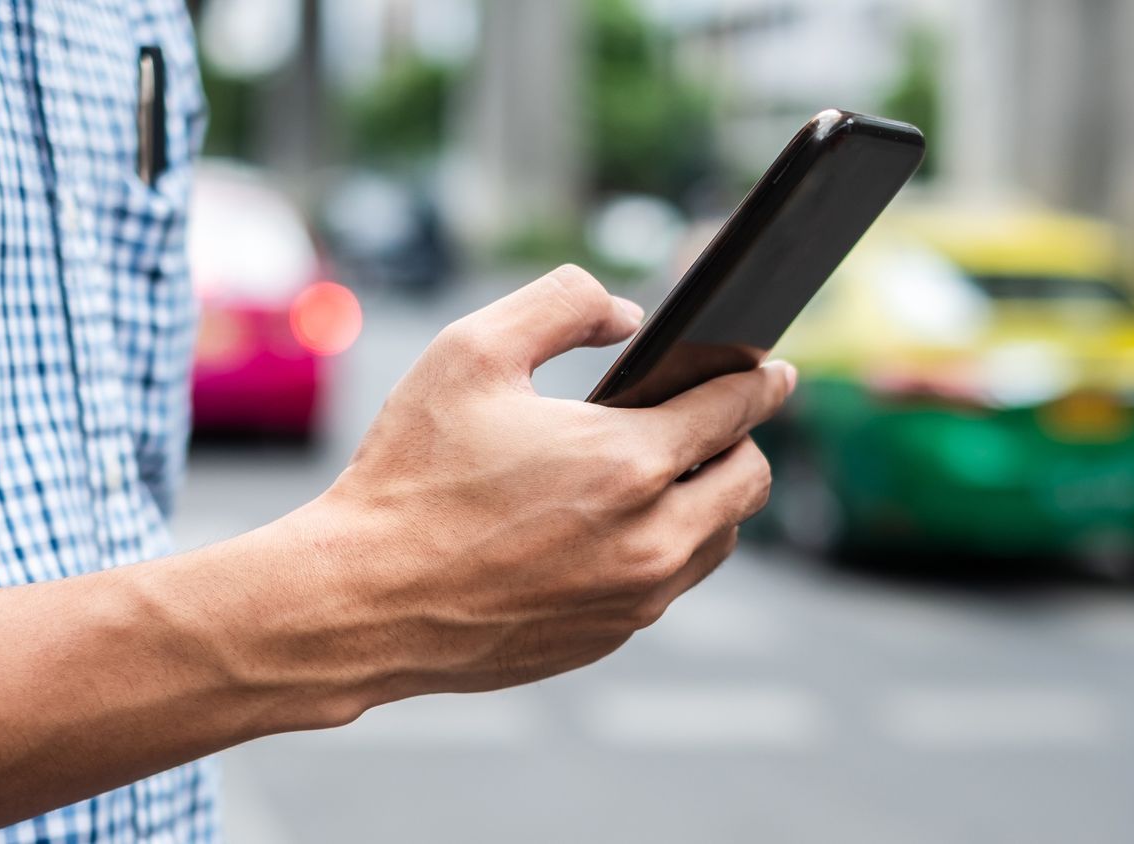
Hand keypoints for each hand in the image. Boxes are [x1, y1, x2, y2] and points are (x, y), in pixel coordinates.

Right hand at [285, 265, 794, 705]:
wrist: (360, 601)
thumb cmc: (409, 474)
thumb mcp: (471, 351)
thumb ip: (562, 303)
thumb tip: (628, 316)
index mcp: (628, 463)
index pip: (735, 412)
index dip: (760, 382)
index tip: (774, 371)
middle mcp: (649, 539)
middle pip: (749, 482)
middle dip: (739, 441)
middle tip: (710, 418)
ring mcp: (633, 599)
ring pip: (718, 540)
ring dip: (706, 499)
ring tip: (661, 470)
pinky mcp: (608, 637)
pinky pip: (667, 585)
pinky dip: (661, 547)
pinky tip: (614, 523)